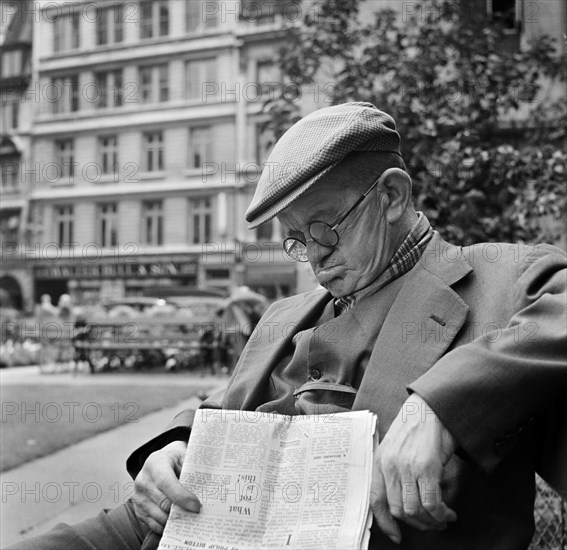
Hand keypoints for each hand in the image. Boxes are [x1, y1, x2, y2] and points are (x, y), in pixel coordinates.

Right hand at [132, 441, 200, 533]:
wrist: (160, 460)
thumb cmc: (176, 458)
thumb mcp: (185, 455)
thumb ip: (192, 470)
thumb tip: (206, 489)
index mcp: (155, 463)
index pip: (165, 483)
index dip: (181, 496)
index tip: (196, 506)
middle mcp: (143, 480)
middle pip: (162, 502)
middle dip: (182, 510)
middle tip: (198, 514)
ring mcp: (138, 496)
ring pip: (158, 516)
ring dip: (176, 520)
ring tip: (191, 518)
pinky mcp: (138, 509)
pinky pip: (153, 524)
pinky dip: (167, 526)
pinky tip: (179, 522)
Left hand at [370, 393, 457, 543]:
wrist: (432, 407)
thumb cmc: (417, 426)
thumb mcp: (396, 446)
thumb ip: (394, 470)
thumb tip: (402, 501)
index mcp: (380, 460)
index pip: (375, 499)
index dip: (385, 522)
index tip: (396, 534)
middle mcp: (390, 465)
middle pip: (397, 509)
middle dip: (416, 523)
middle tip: (430, 524)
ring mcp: (407, 467)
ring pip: (414, 510)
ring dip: (430, 521)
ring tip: (442, 518)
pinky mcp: (427, 467)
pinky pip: (431, 503)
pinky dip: (441, 513)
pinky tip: (447, 512)